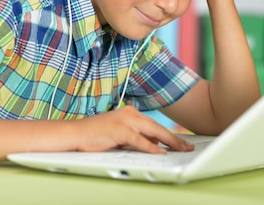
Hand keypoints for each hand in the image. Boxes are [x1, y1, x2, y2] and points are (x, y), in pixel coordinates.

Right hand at [72, 105, 193, 153]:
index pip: (155, 125)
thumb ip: (137, 137)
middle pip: (158, 127)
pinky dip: (151, 147)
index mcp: (131, 113)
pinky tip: (161, 152)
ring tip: (180, 149)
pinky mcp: (120, 130)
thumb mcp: (121, 135)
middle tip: (187, 146)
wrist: (76, 133)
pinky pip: (139, 140)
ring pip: (153, 132)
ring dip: (169, 142)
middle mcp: (131, 113)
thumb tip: (155, 143)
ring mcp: (125, 120)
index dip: (170, 135)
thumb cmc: (96, 135)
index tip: (182, 142)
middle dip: (174, 138)